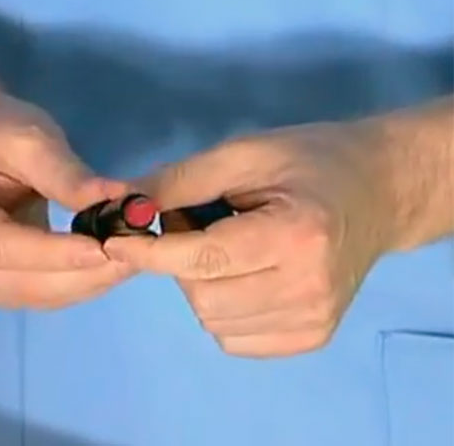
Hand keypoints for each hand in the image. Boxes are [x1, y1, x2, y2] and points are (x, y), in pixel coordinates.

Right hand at [0, 92, 133, 307]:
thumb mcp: (29, 138)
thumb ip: (67, 174)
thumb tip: (119, 201)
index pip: (5, 247)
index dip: (58, 254)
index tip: (108, 247)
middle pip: (24, 283)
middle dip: (86, 273)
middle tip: (138, 252)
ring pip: (37, 297)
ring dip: (88, 283)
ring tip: (132, 257)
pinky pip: (39, 296)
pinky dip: (77, 284)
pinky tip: (107, 264)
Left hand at [105, 121, 393, 356]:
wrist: (378, 192)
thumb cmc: (310, 161)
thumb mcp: (245, 154)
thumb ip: (182, 181)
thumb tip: (124, 206)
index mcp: (296, 236)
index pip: (205, 259)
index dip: (151, 254)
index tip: (114, 242)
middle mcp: (309, 289)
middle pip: (203, 298)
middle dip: (179, 264)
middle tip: (194, 225)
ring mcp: (314, 321)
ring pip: (214, 322)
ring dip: (200, 286)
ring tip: (224, 248)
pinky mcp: (312, 337)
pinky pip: (235, 338)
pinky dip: (221, 309)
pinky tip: (241, 276)